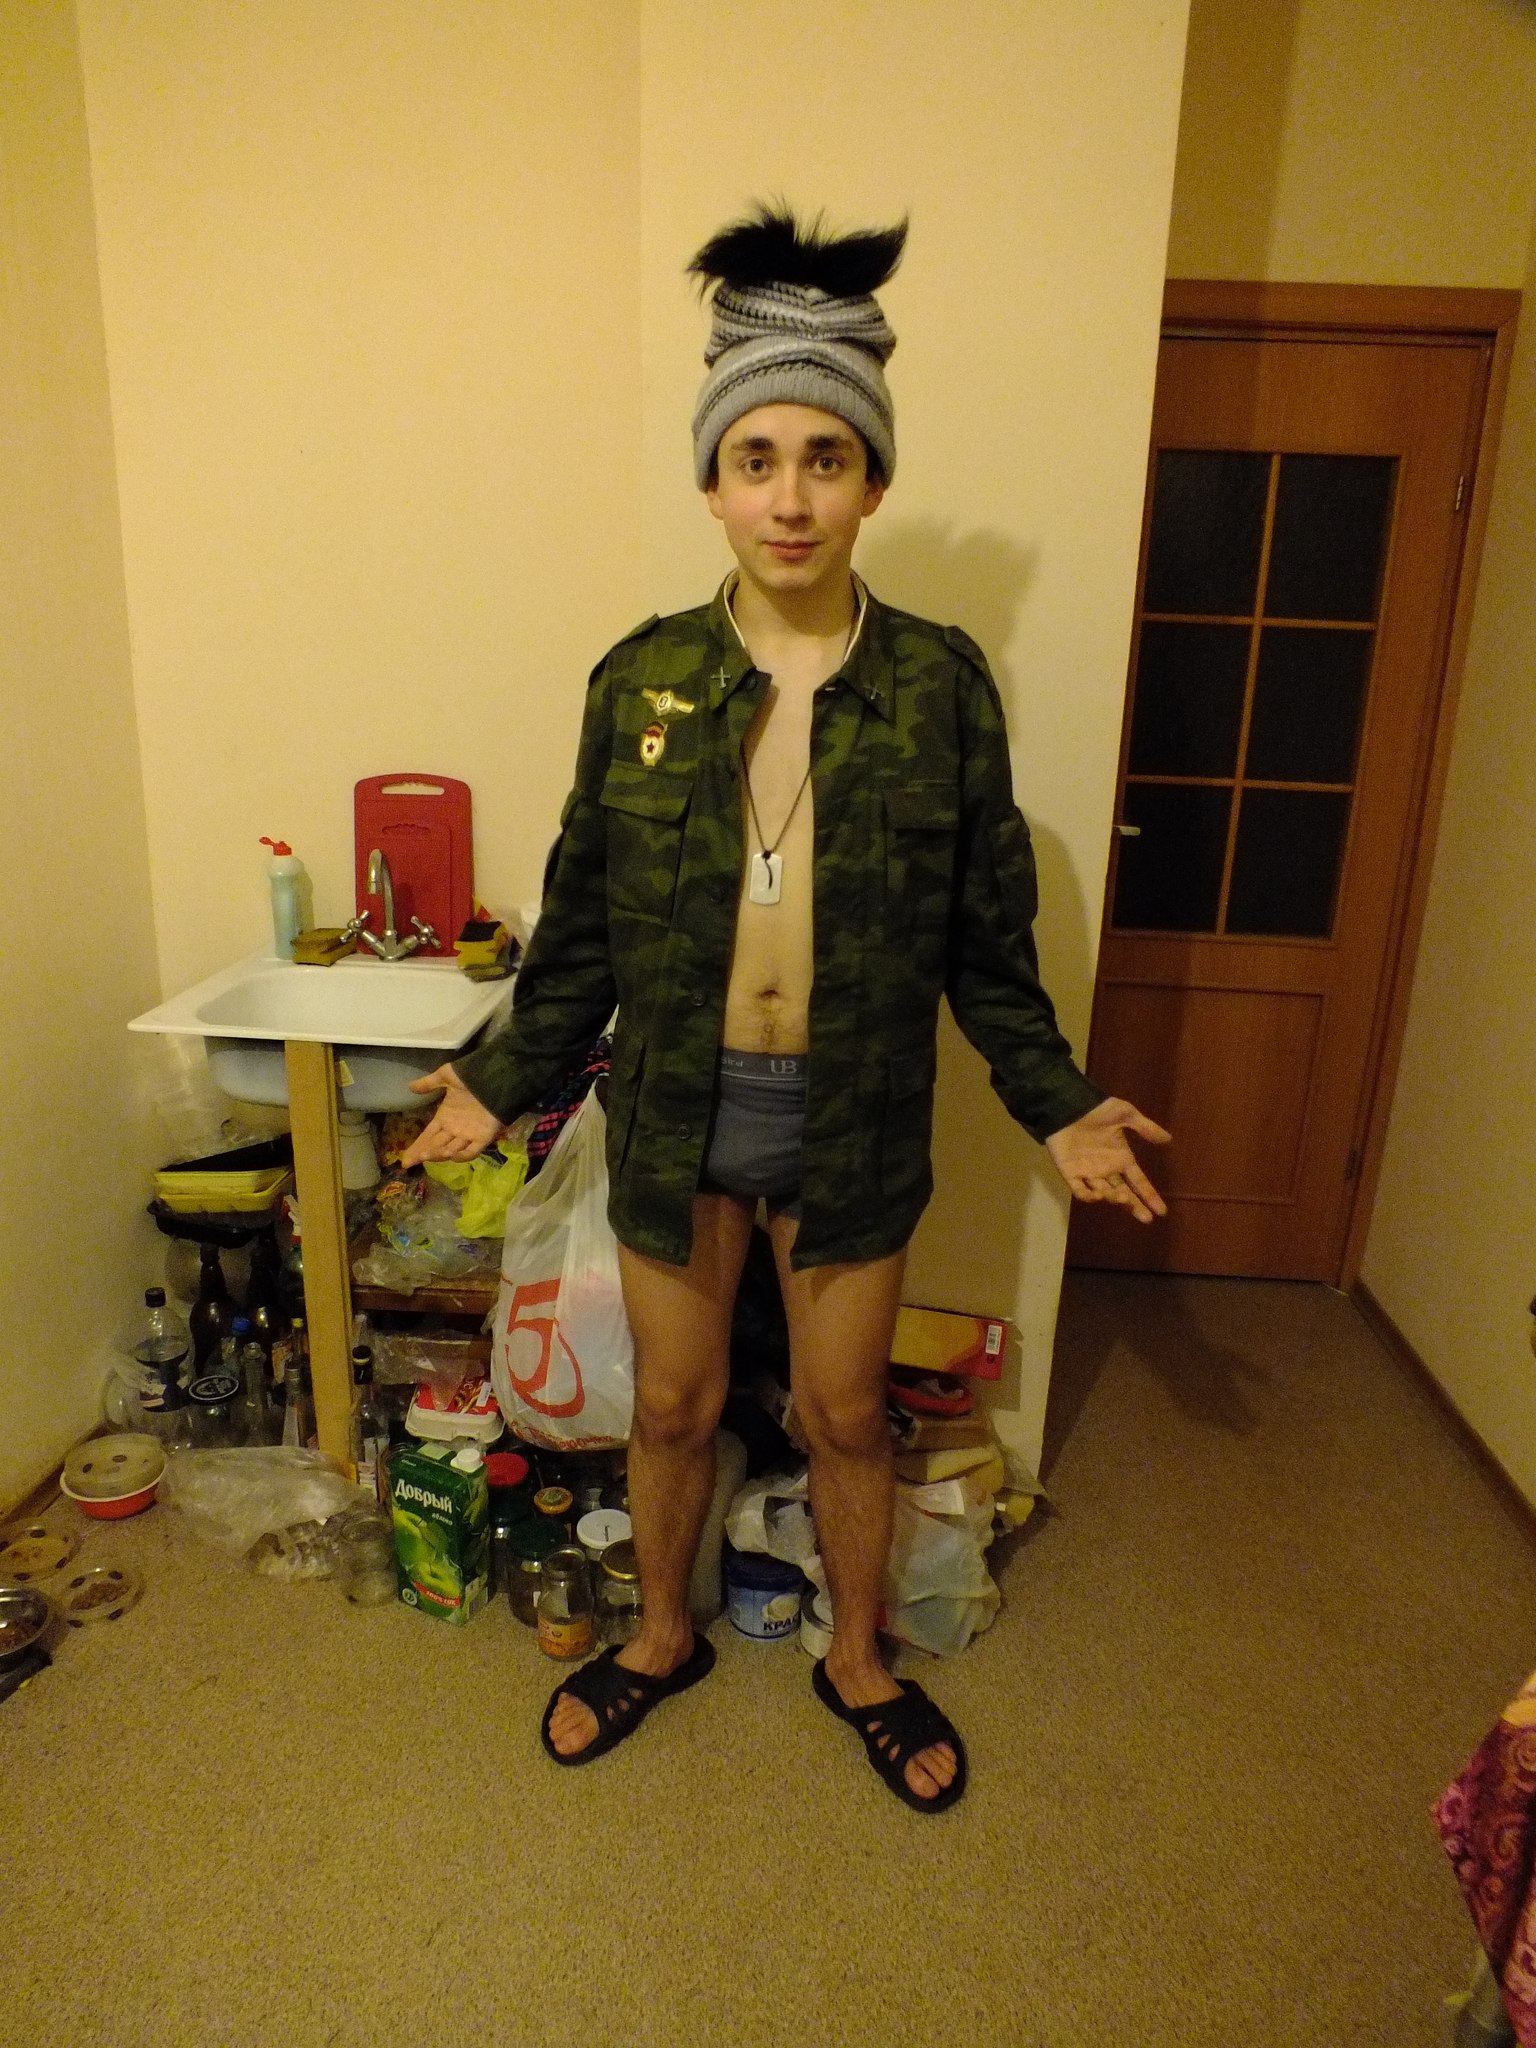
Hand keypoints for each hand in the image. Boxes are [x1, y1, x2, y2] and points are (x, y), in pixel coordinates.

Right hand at [399, 1064, 506, 1166]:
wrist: (495, 1076)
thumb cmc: (471, 1076)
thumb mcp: (446, 1076)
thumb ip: (428, 1083)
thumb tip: (410, 1087)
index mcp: (445, 1116)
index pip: (428, 1136)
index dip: (417, 1147)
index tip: (405, 1159)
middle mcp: (455, 1129)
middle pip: (436, 1146)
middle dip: (424, 1153)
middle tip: (412, 1159)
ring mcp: (469, 1134)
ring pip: (451, 1150)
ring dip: (439, 1154)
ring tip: (427, 1154)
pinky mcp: (483, 1137)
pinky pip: (471, 1151)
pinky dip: (462, 1155)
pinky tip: (450, 1154)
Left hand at [1045, 1096, 1170, 1223]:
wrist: (1068, 1104)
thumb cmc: (1097, 1109)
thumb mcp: (1125, 1114)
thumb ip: (1145, 1128)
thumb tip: (1169, 1139)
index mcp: (1122, 1158)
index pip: (1138, 1181)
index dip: (1149, 1195)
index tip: (1162, 1211)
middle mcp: (1107, 1169)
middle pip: (1123, 1193)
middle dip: (1135, 1206)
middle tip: (1146, 1218)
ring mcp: (1089, 1172)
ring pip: (1104, 1193)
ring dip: (1113, 1198)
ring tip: (1122, 1197)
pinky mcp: (1070, 1173)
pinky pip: (1079, 1190)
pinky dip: (1088, 1196)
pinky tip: (1098, 1195)